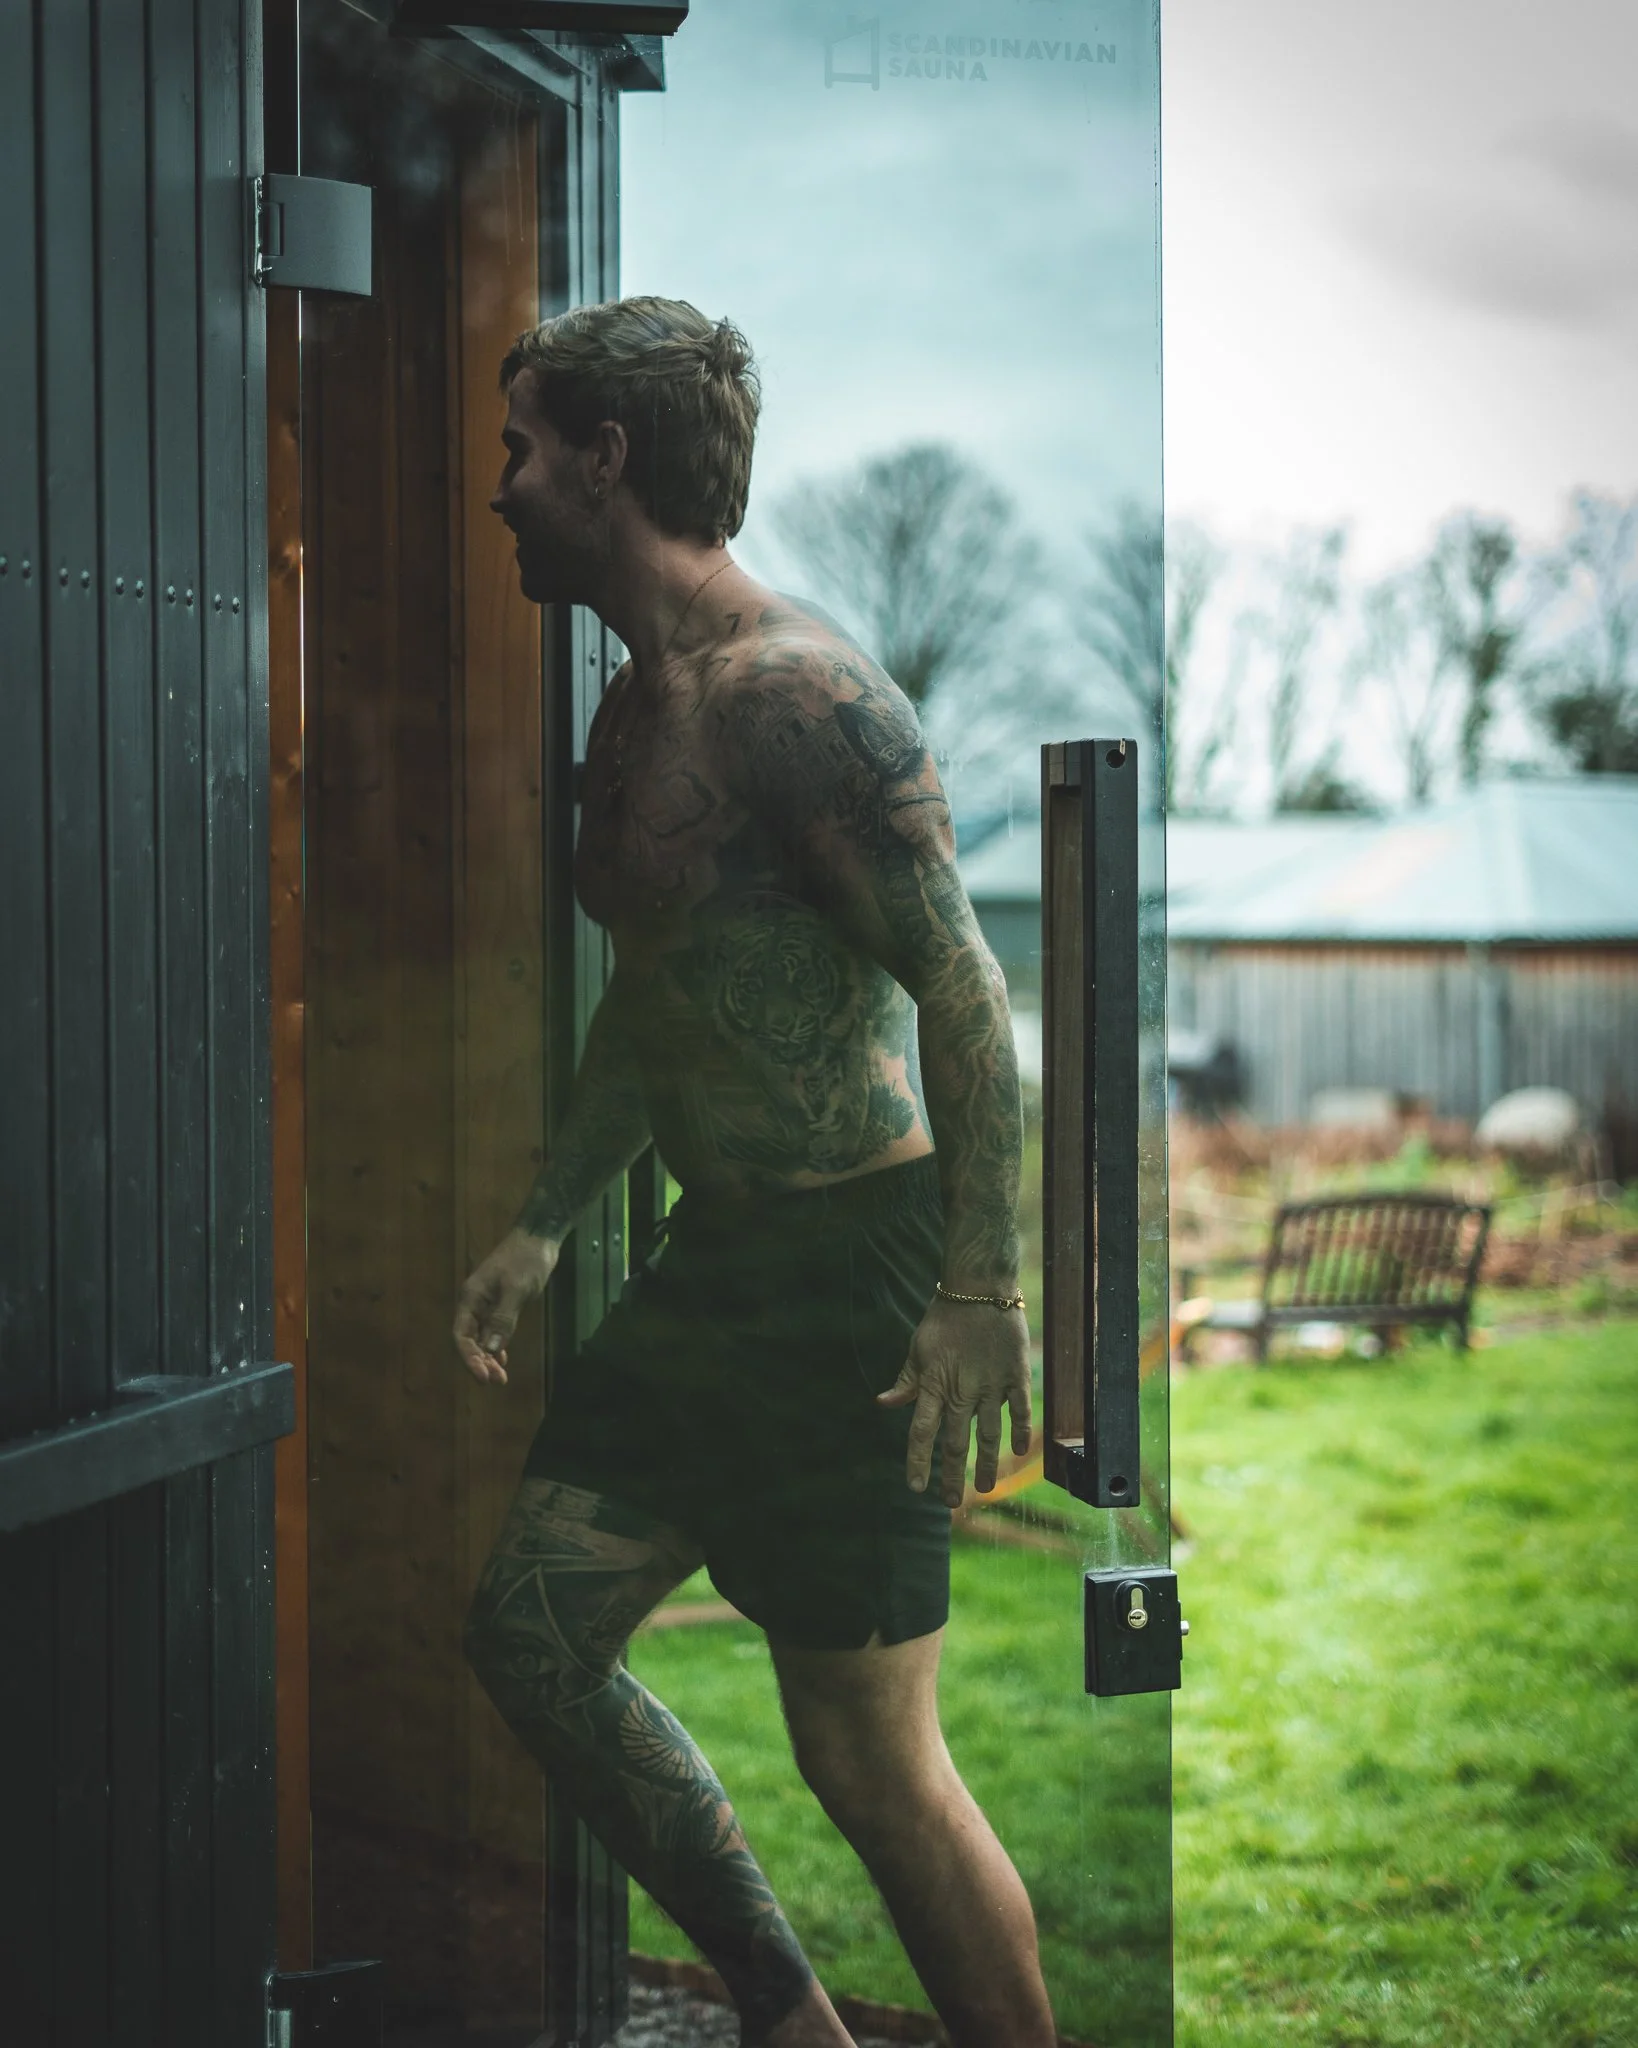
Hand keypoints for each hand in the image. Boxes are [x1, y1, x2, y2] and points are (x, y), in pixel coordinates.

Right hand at [453, 1230, 558, 1384]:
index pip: (461, 1335)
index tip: (483, 1377)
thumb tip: (490, 1349)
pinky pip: (492, 1330)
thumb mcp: (517, 1290)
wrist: (539, 1237)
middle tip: (497, 1381)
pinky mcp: (500, 1304)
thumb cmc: (527, 1260)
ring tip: (500, 1377)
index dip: (469, 1358)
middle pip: (469, 1340)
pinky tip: (502, 1359)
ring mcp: (487, 1304)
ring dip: (488, 1357)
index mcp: (471, 1297)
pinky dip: (496, 1345)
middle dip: (480, 1362)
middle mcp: (474, 1303)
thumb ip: (503, 1319)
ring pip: (481, 1337)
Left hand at [877, 1293, 1031, 1507]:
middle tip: (951, 1501)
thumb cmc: (944, 1317)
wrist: (980, 1287)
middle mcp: (961, 1390)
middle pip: (955, 1442)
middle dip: (951, 1475)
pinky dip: (1020, 1431)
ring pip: (988, 1434)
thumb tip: (882, 1404)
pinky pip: (1020, 1410)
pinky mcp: (1015, 1375)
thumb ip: (906, 1381)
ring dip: (985, 1464)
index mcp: (933, 1384)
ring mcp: (990, 1385)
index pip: (921, 1432)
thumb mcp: (917, 1348)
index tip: (916, 1487)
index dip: (918, 1462)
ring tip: (984, 1487)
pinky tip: (1019, 1451)